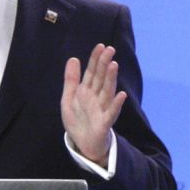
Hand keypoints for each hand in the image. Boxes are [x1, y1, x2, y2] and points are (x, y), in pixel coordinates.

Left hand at [61, 43, 124, 164]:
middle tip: (110, 49)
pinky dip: (116, 104)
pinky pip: (111, 112)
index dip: (95, 59)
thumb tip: (73, 58)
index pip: (92, 72)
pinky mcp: (104, 123)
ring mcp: (101, 109)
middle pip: (101, 79)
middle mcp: (96, 97)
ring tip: (114, 65)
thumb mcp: (68, 98)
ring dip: (111, 79)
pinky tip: (121, 95)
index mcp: (87, 91)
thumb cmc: (77, 120)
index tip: (101, 46)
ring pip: (107, 91)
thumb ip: (71, 80)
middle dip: (104, 64)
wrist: (82, 144)